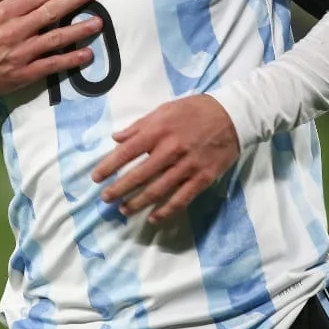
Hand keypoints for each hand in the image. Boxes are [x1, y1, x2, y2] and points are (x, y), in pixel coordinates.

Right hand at [0, 0, 102, 95]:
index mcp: (5, 12)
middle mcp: (16, 31)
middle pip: (51, 13)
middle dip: (75, 1)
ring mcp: (22, 53)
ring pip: (55, 39)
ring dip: (79, 30)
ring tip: (98, 22)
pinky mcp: (25, 73)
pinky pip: (51, 65)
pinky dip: (70, 60)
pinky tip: (87, 54)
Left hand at [92, 95, 239, 223]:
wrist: (232, 115)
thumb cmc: (194, 110)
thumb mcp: (165, 109)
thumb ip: (140, 125)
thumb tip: (117, 138)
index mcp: (159, 131)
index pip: (127, 152)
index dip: (109, 166)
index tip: (96, 178)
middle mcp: (171, 150)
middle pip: (139, 175)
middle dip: (119, 189)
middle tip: (105, 198)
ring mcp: (188, 166)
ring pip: (158, 190)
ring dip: (138, 203)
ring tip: (124, 209)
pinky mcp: (203, 178)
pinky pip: (181, 199)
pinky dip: (166, 211)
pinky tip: (153, 218)